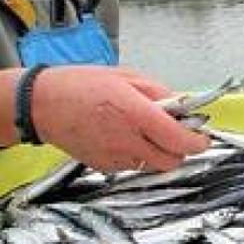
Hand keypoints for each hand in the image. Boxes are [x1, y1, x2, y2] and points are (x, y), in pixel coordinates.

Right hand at [0, 66, 209, 171]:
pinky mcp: (103, 166)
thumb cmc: (80, 85)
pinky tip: (124, 137)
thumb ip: (158, 92)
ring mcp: (114, 157)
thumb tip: (181, 105)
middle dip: (180, 149)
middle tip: (176, 133)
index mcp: (136, 113)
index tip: (201, 136)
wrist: (41, 104)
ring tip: (145, 131)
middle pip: (171, 160)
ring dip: (158, 153)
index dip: (197, 141)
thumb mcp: (126, 76)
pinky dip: (137, 156)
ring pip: (152, 166)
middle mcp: (127, 140)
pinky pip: (131, 167)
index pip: (179, 139)